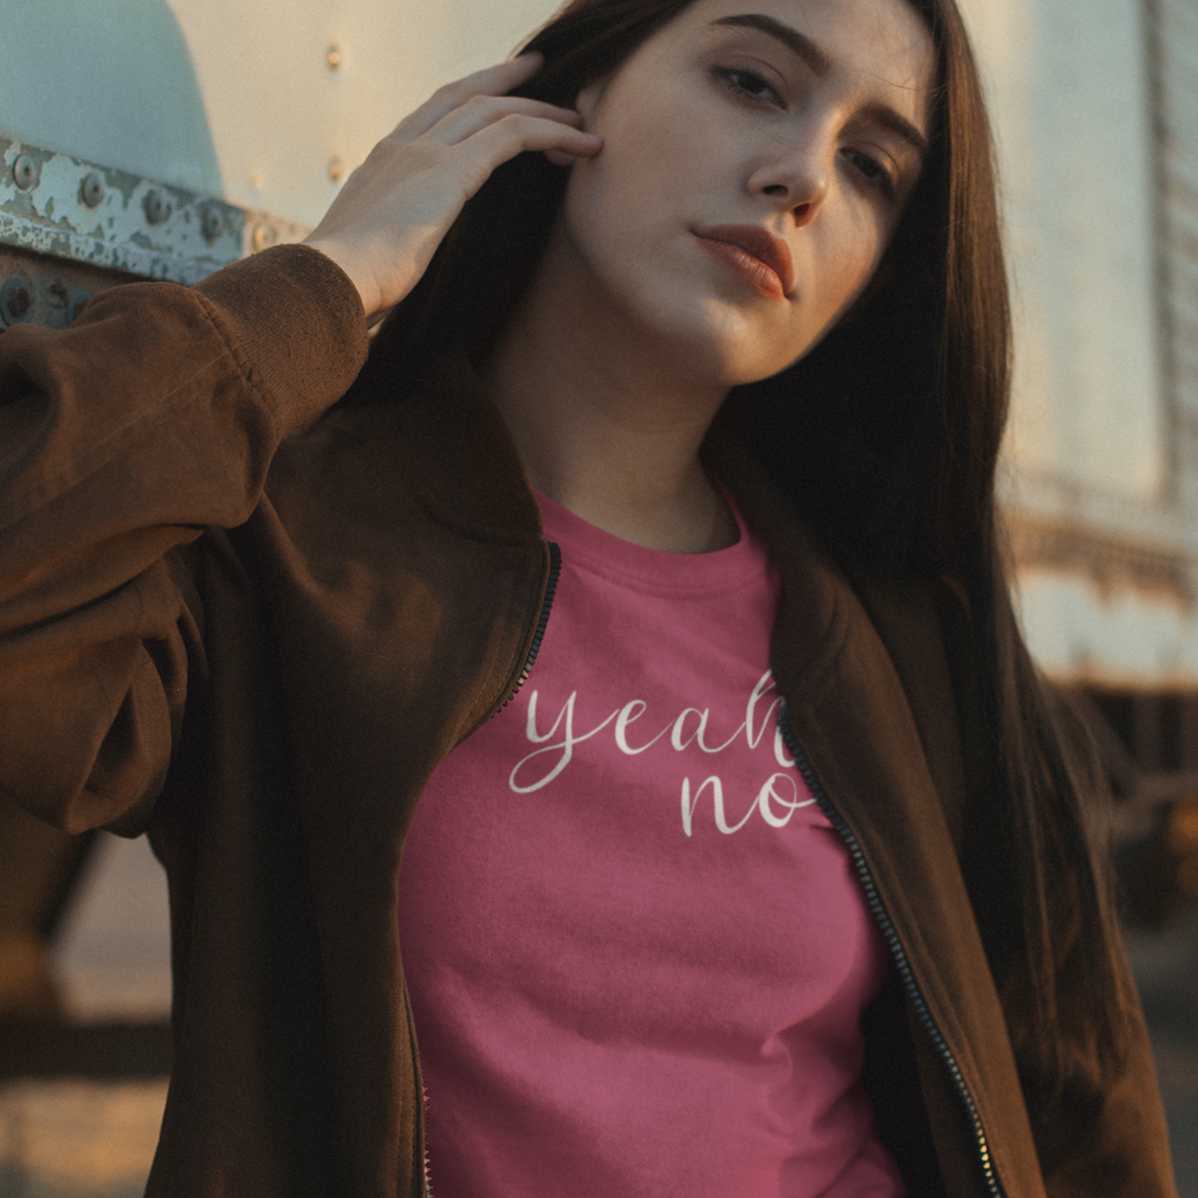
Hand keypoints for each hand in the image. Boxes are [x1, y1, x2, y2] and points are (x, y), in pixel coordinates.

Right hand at [301, 51, 602, 323]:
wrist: (330, 281)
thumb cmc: (345, 285)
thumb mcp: (367, 254)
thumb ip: (387, 242)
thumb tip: (394, 266)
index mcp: (381, 162)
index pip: (431, 115)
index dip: (467, 100)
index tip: (492, 95)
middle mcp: (403, 145)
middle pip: (464, 96)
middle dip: (505, 80)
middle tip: (539, 71)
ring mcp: (425, 153)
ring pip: (495, 110)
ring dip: (542, 113)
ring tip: (578, 121)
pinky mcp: (451, 172)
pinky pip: (512, 135)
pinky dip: (550, 134)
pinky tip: (581, 146)